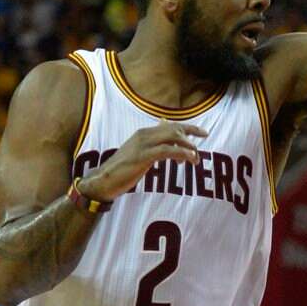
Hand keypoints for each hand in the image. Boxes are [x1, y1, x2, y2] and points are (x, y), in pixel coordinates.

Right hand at [78, 120, 207, 201]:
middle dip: (192, 133)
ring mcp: (143, 145)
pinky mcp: (143, 157)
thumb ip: (152, 144)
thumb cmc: (122, 168)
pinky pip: (168, 151)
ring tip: (195, 159)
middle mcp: (144, 135)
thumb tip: (165, 134)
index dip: (188, 127)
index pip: (170, 125)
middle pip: (174, 128)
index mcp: (144, 133)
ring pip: (173, 138)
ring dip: (188, 147)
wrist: (103, 180)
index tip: (203, 132)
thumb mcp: (138, 152)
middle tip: (203, 143)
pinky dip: (182, 154)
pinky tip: (189, 159)